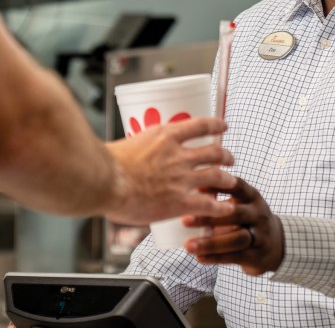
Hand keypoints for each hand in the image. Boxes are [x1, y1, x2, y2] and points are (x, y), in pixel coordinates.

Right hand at [104, 116, 236, 224]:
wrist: (103, 181)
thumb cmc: (106, 164)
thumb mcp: (127, 145)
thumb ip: (138, 150)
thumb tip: (134, 158)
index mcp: (166, 136)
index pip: (200, 125)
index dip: (216, 124)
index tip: (223, 125)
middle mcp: (179, 155)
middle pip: (214, 151)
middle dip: (225, 155)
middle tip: (229, 158)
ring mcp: (182, 178)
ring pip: (217, 176)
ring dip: (227, 178)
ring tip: (231, 181)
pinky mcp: (180, 201)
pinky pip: (209, 204)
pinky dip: (221, 206)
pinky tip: (227, 208)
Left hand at [182, 177, 283, 275]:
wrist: (277, 244)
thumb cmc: (248, 220)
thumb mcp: (240, 204)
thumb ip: (219, 198)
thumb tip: (190, 191)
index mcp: (252, 197)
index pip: (237, 186)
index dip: (218, 186)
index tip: (195, 188)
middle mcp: (258, 214)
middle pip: (236, 214)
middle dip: (209, 217)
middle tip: (185, 220)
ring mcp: (260, 236)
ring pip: (237, 239)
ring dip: (211, 243)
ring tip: (189, 246)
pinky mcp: (256, 256)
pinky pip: (235, 257)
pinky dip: (215, 258)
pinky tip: (199, 258)